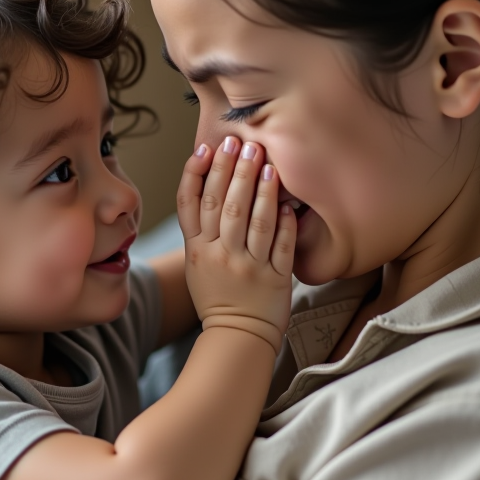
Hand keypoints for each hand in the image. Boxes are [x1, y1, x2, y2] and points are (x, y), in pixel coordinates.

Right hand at [177, 138, 295, 354]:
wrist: (237, 335)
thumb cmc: (218, 293)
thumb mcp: (198, 261)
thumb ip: (202, 227)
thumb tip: (210, 180)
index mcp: (196, 250)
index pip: (191, 204)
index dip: (197, 173)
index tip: (206, 148)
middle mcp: (219, 255)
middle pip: (223, 205)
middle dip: (232, 171)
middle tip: (242, 143)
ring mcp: (247, 267)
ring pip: (253, 221)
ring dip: (260, 190)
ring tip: (266, 164)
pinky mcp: (274, 278)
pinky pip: (281, 246)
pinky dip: (284, 224)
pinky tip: (288, 204)